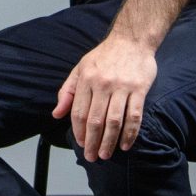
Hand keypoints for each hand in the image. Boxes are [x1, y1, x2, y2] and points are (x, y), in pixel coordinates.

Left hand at [54, 34, 158, 160]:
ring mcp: (122, 87)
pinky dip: (130, 133)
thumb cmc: (104, 56)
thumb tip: (56, 114)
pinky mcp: (139, 89)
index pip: (79, 112)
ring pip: (114, 121)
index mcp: (86, 79)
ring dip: (109, 141)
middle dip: (91, 142)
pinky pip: (134, 115)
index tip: (79, 144)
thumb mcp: (80, 68)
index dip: (78, 131)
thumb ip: (68, 92)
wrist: (132, 39)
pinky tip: (125, 145)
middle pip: (95, 120)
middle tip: (91, 157)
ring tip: (105, 155)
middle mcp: (102, 84)